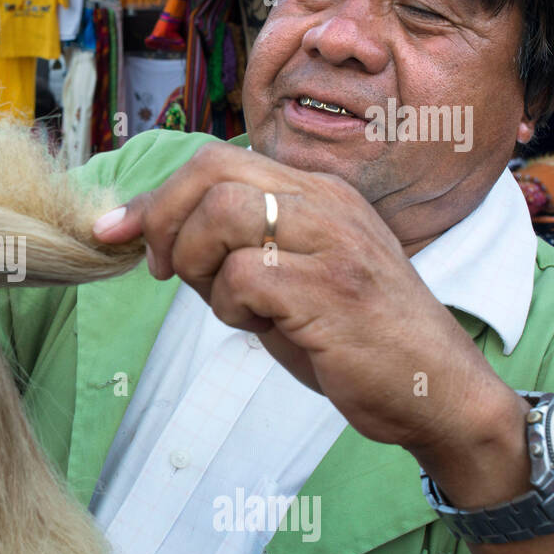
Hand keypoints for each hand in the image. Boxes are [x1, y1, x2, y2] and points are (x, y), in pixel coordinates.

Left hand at [91, 141, 511, 453]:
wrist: (437, 391)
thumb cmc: (353, 339)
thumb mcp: (288, 280)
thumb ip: (231, 251)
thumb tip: (151, 237)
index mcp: (314, 192)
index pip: (215, 161)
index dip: (155, 196)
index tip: (117, 232)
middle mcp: (325, 202)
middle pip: (210, 170)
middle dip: (163, 219)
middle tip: (161, 269)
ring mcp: (332, 240)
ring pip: (222, 213)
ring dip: (198, 263)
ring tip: (226, 302)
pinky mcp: (332, 287)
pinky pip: (245, 274)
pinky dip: (232, 304)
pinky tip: (260, 324)